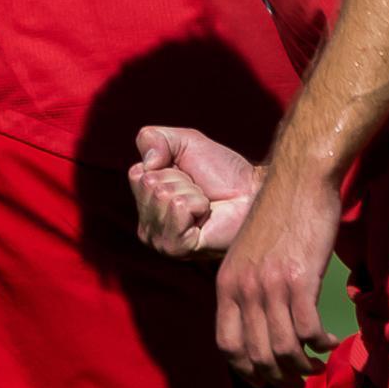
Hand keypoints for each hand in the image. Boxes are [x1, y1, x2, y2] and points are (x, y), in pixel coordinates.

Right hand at [128, 126, 259, 256]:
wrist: (251, 192)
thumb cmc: (221, 171)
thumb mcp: (184, 142)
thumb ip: (154, 139)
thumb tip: (147, 163)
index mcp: (144, 204)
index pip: (137, 174)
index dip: (167, 165)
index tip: (187, 176)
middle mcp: (147, 227)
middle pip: (149, 185)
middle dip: (181, 180)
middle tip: (199, 191)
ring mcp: (160, 241)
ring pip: (163, 196)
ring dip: (192, 192)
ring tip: (204, 204)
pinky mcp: (177, 248)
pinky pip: (178, 208)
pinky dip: (197, 204)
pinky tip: (206, 216)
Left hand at [213, 167, 341, 387]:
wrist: (299, 178)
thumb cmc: (280, 213)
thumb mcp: (248, 252)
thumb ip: (247, 285)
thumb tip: (258, 322)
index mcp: (226, 282)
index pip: (227, 345)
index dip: (246, 370)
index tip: (264, 379)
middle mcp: (244, 288)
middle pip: (257, 355)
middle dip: (279, 378)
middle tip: (298, 381)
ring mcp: (271, 285)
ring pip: (284, 349)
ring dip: (303, 367)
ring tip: (316, 365)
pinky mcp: (301, 279)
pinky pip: (309, 331)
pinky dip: (321, 344)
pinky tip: (330, 341)